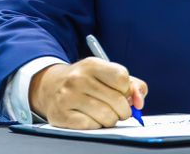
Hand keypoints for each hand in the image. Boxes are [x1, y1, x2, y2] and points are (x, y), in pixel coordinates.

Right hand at [30, 59, 146, 129]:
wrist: (50, 87)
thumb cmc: (85, 81)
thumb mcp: (105, 73)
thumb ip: (131, 84)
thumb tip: (139, 101)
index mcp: (91, 64)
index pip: (122, 78)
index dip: (128, 90)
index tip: (124, 94)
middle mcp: (78, 79)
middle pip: (117, 100)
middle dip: (124, 110)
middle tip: (120, 110)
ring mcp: (68, 97)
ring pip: (107, 116)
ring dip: (112, 119)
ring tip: (106, 114)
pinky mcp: (62, 115)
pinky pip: (92, 126)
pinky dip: (97, 125)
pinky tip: (92, 118)